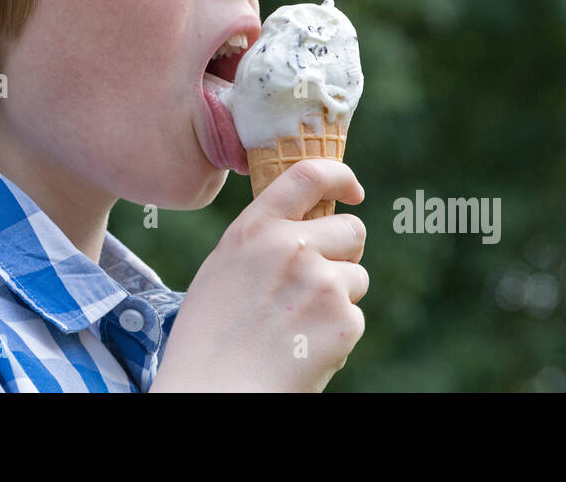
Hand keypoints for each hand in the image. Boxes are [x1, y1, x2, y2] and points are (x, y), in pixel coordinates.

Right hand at [150, 157, 367, 391]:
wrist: (214, 391)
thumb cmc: (209, 336)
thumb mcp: (225, 267)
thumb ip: (263, 240)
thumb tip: (308, 226)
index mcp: (256, 228)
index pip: (309, 174)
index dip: (340, 176)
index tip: (352, 190)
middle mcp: (292, 246)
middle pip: (352, 230)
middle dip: (344, 252)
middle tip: (316, 282)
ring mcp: (322, 283)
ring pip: (356, 277)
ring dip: (338, 297)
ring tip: (296, 326)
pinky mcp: (344, 321)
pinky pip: (354, 317)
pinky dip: (336, 334)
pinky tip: (301, 349)